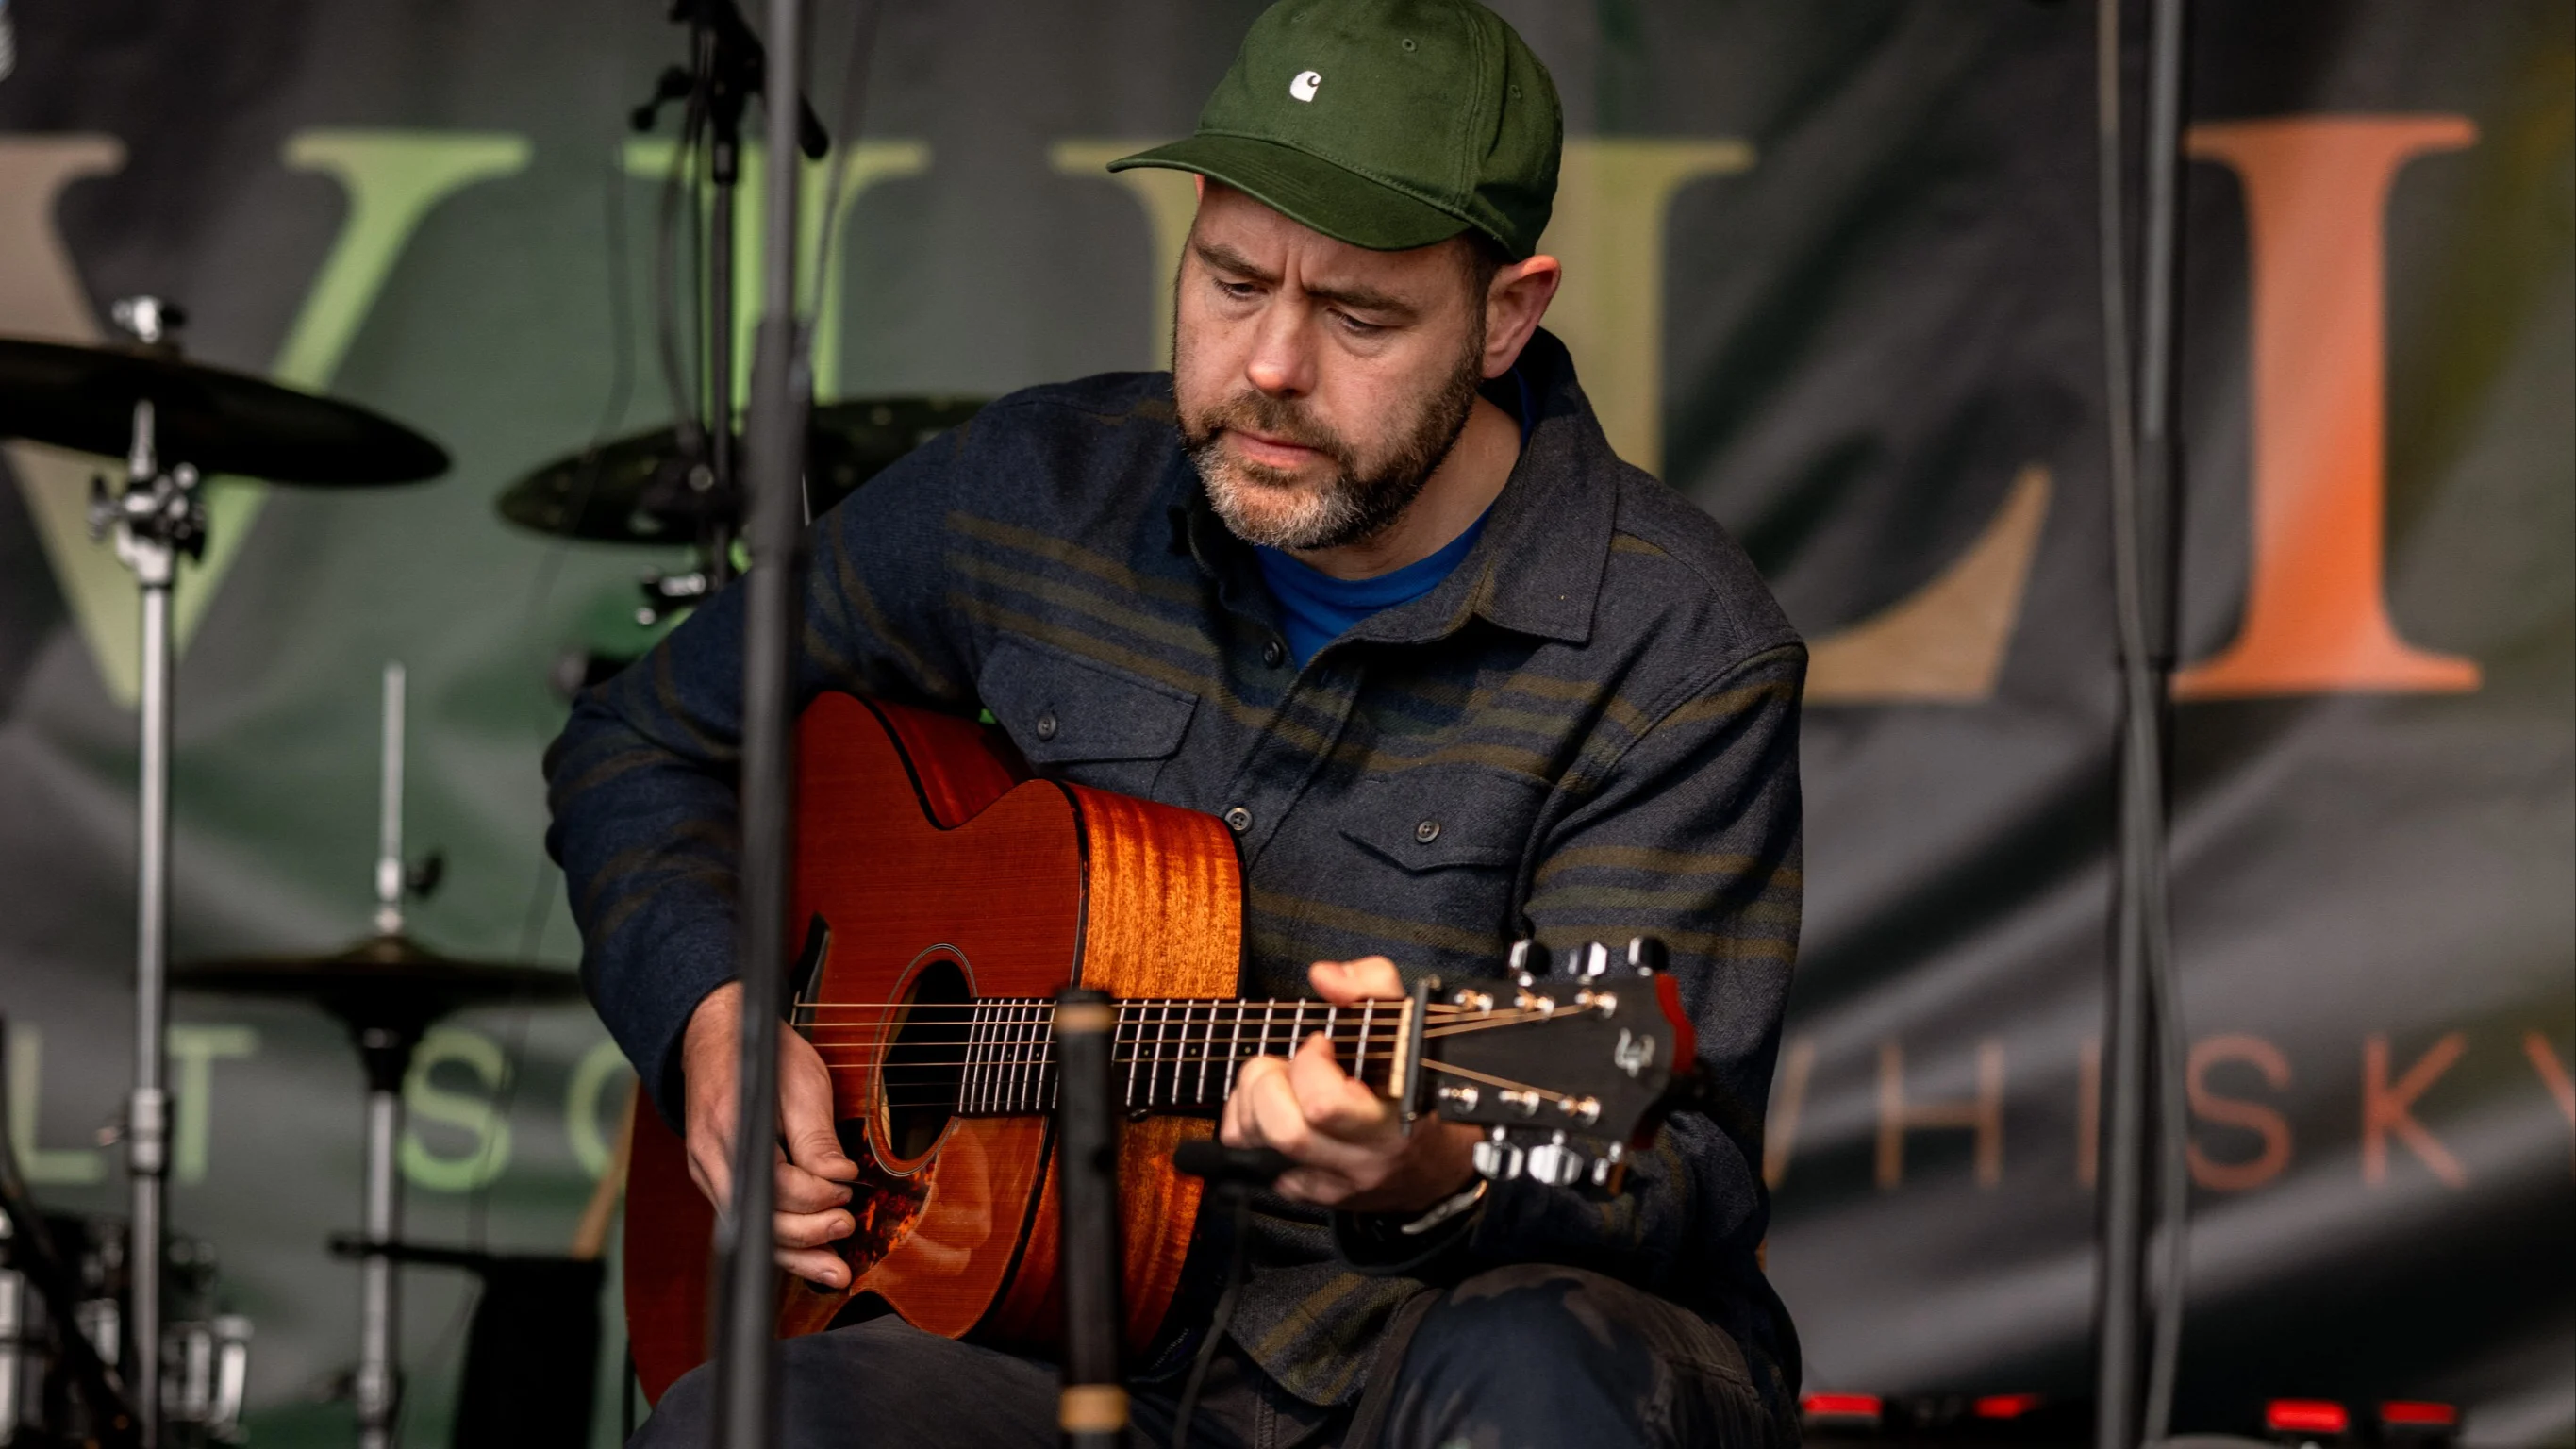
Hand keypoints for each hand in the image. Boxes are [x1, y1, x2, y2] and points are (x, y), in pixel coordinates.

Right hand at [681, 982, 863, 1287]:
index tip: (848, 1187)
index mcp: (729, 1127)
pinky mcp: (719, 1184)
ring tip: (837, 1273)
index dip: (815, 1194)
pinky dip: (783, 1242)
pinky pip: (750, 1222)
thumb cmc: (764, 1057)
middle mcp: (710, 1161)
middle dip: (808, 1233)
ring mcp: (709, 1176)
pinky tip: (812, 1258)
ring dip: (796, 1257)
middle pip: (758, 1219)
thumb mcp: (801, 1083)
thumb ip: (816, 1136)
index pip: (773, 1184)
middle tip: (849, 1225)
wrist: (718, 1039)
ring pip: (752, 1231)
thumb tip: (838, 1178)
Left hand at [1218, 957, 1479, 1213]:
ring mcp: (1342, 1180)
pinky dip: (1256, 1139)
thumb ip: (1372, 984)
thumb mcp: (1408, 1022)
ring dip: (1251, 1110)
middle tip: (1281, 1067)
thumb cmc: (1417, 1082)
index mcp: (1393, 1114)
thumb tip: (1325, 977)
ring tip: (1272, 1087)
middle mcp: (1366, 1155)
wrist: (1438, 1157)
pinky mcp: (1322, 1196)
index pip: (1324, 1104)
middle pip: (1286, 1131)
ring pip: (1266, 1152)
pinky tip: (1276, 1116)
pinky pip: (1266, 1171)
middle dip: (1266, 1087)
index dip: (1308, 1065)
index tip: (1321, 1045)